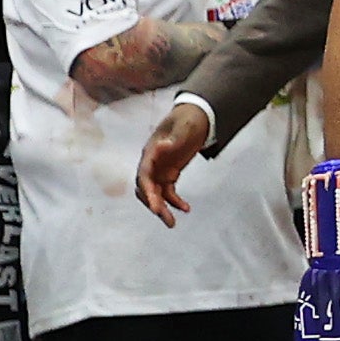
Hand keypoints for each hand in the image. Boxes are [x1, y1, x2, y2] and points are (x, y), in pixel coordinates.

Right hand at [137, 97, 211, 224]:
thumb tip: (161, 146)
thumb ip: (173, 138)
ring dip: (162, 208)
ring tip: (172, 224)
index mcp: (150, 152)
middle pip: (146, 188)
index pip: (144, 175)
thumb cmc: (188, 120)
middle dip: (153, 204)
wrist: (195, 116)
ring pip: (155, 194)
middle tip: (165, 218)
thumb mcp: (184, 127)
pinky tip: (186, 208)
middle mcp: (151, 164)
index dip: (147, 191)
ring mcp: (159, 170)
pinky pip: (168, 192)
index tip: (155, 204)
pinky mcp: (168, 174)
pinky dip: (175, 202)